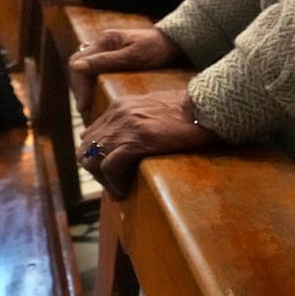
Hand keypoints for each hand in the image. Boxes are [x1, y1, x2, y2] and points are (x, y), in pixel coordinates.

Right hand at [69, 27, 183, 111]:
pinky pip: (95, 71)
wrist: (174, 43)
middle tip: (83, 108)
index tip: (83, 104)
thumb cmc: (157, 48)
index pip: (79, 62)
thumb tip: (76, 66)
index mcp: (105, 40)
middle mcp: (102, 43)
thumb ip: (106, 61)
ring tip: (86, 106)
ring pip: (86, 69)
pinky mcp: (112, 57)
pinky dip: (92, 84)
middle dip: (79, 87)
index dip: (79, 85)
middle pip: (79, 66)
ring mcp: (107, 50)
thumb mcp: (133, 56)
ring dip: (84, 87)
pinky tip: (95, 96)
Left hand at [77, 89, 216, 198]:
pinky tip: (126, 190)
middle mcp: (117, 114)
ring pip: (92, 160)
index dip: (97, 159)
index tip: (111, 172)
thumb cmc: (191, 111)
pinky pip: (110, 166)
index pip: (90, 136)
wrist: (209, 105)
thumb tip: (127, 141)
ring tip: (120, 189)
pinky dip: (114, 182)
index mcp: (120, 106)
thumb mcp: (156, 109)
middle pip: (85, 150)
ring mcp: (126, 126)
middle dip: (95, 172)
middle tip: (115, 184)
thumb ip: (137, 120)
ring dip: (103, 180)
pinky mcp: (138, 138)